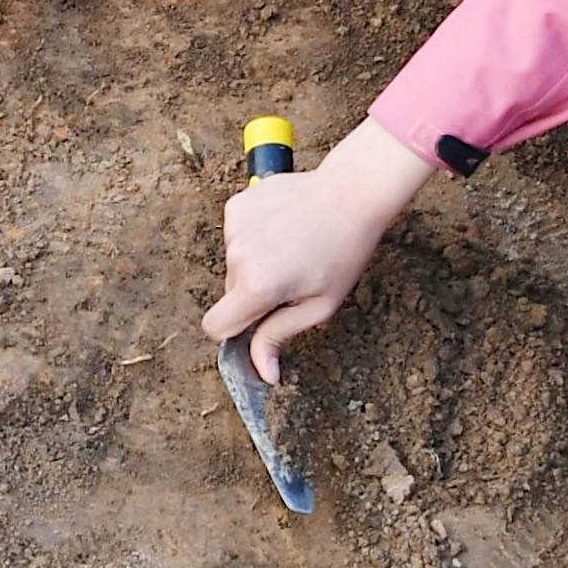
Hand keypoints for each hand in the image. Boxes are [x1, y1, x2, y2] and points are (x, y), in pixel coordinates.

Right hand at [204, 122, 438, 379]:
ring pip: (235, 263)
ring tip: (293, 246)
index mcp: (257, 286)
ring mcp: (235, 227)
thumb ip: (280, 336)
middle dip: (255, 292)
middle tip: (293, 276)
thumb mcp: (319, 305)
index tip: (256, 321)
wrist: (352, 194)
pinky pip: (237, 235)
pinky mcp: (237, 205)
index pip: (216, 326)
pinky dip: (255, 235)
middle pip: (231, 293)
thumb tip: (263, 374)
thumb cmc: (343, 252)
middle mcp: (238, 256)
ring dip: (257, 262)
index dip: (234, 330)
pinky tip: (284, 226)